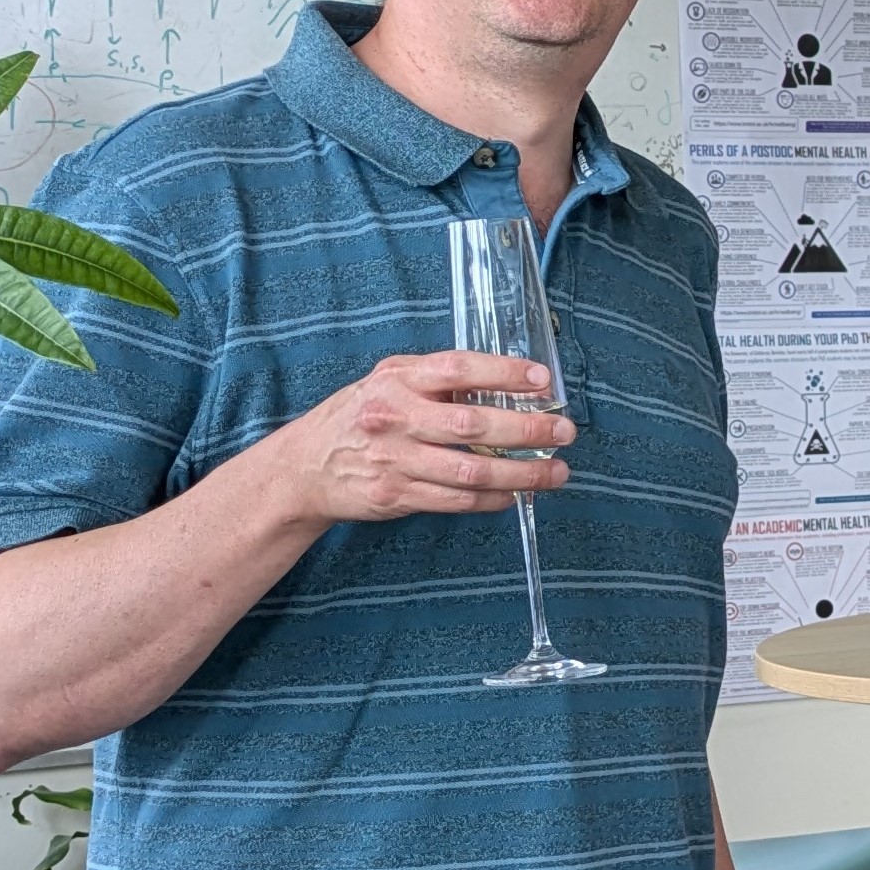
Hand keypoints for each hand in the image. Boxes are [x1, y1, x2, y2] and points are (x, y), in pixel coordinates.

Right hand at [267, 350, 572, 524]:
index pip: (458, 369)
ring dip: (522, 474)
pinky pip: (457, 500)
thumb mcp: (390, 381)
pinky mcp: (397, 495)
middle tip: (564, 433)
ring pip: (472, 470)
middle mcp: (395, 417)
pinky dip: (493, 498)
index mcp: (398, 380)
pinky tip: (516, 494)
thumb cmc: (360, 416)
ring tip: (556, 473)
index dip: (504, 373)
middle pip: (473, 425)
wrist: (306, 465)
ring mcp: (396, 459)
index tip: (543, 381)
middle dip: (526, 430)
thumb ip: (438, 379)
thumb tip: (507, 382)